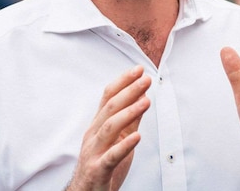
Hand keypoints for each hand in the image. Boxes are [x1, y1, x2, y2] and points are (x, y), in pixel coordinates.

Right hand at [65, 66, 151, 190]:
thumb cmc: (102, 164)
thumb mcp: (118, 138)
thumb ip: (130, 119)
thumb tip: (142, 96)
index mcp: (97, 125)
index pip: (108, 97)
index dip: (123, 82)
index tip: (139, 69)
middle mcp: (93, 135)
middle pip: (110, 108)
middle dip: (129, 91)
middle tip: (145, 80)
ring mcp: (94, 152)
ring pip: (109, 128)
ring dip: (129, 112)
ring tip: (146, 102)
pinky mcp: (98, 170)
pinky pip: (111, 156)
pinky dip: (124, 145)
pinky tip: (137, 137)